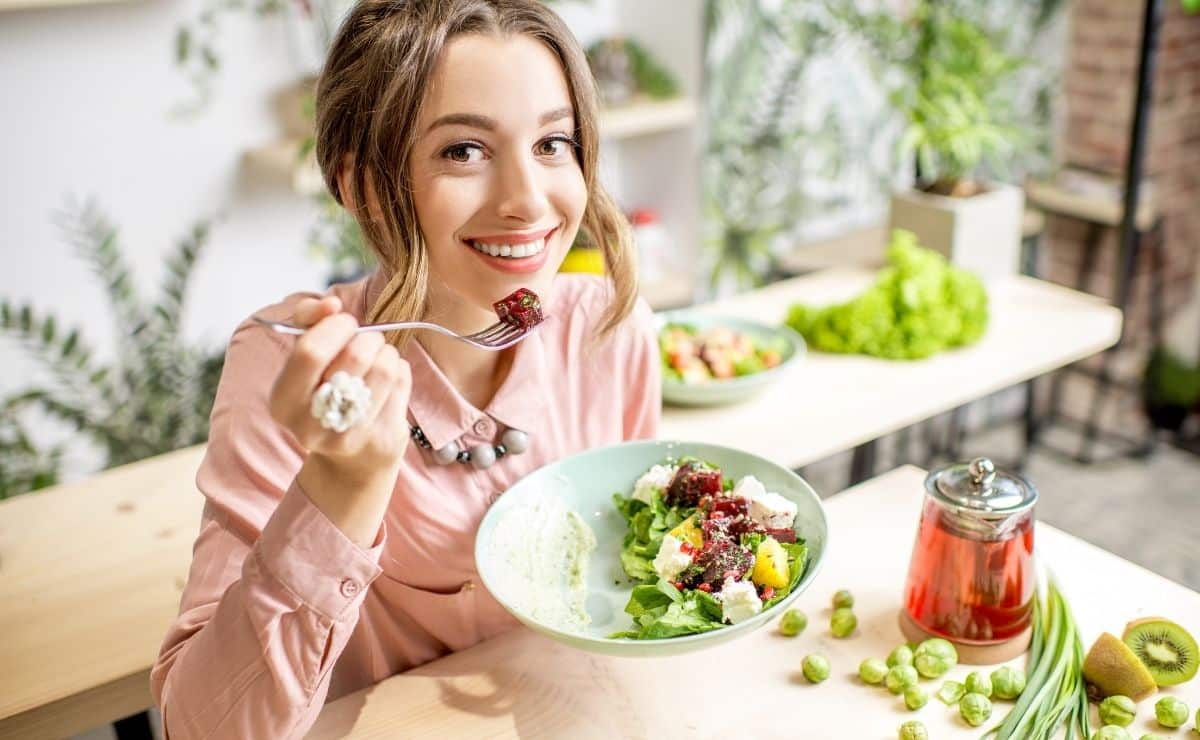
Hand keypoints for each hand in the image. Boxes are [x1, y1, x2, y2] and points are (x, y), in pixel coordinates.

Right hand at [268, 295, 411, 479]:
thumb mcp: (304, 357)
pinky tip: (387, 380)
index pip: (310, 352)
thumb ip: (308, 320)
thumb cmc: (325, 392)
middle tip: (366, 340)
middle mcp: (311, 426)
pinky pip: (402, 381)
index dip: (335, 326)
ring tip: (378, 358)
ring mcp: (350, 436)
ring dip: (386, 352)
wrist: (351, 459)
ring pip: (385, 367)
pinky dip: (399, 370)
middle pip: (355, 356)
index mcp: (283, 402)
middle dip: (368, 337)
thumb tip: (330, 304)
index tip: (344, 321)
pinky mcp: (383, 438)